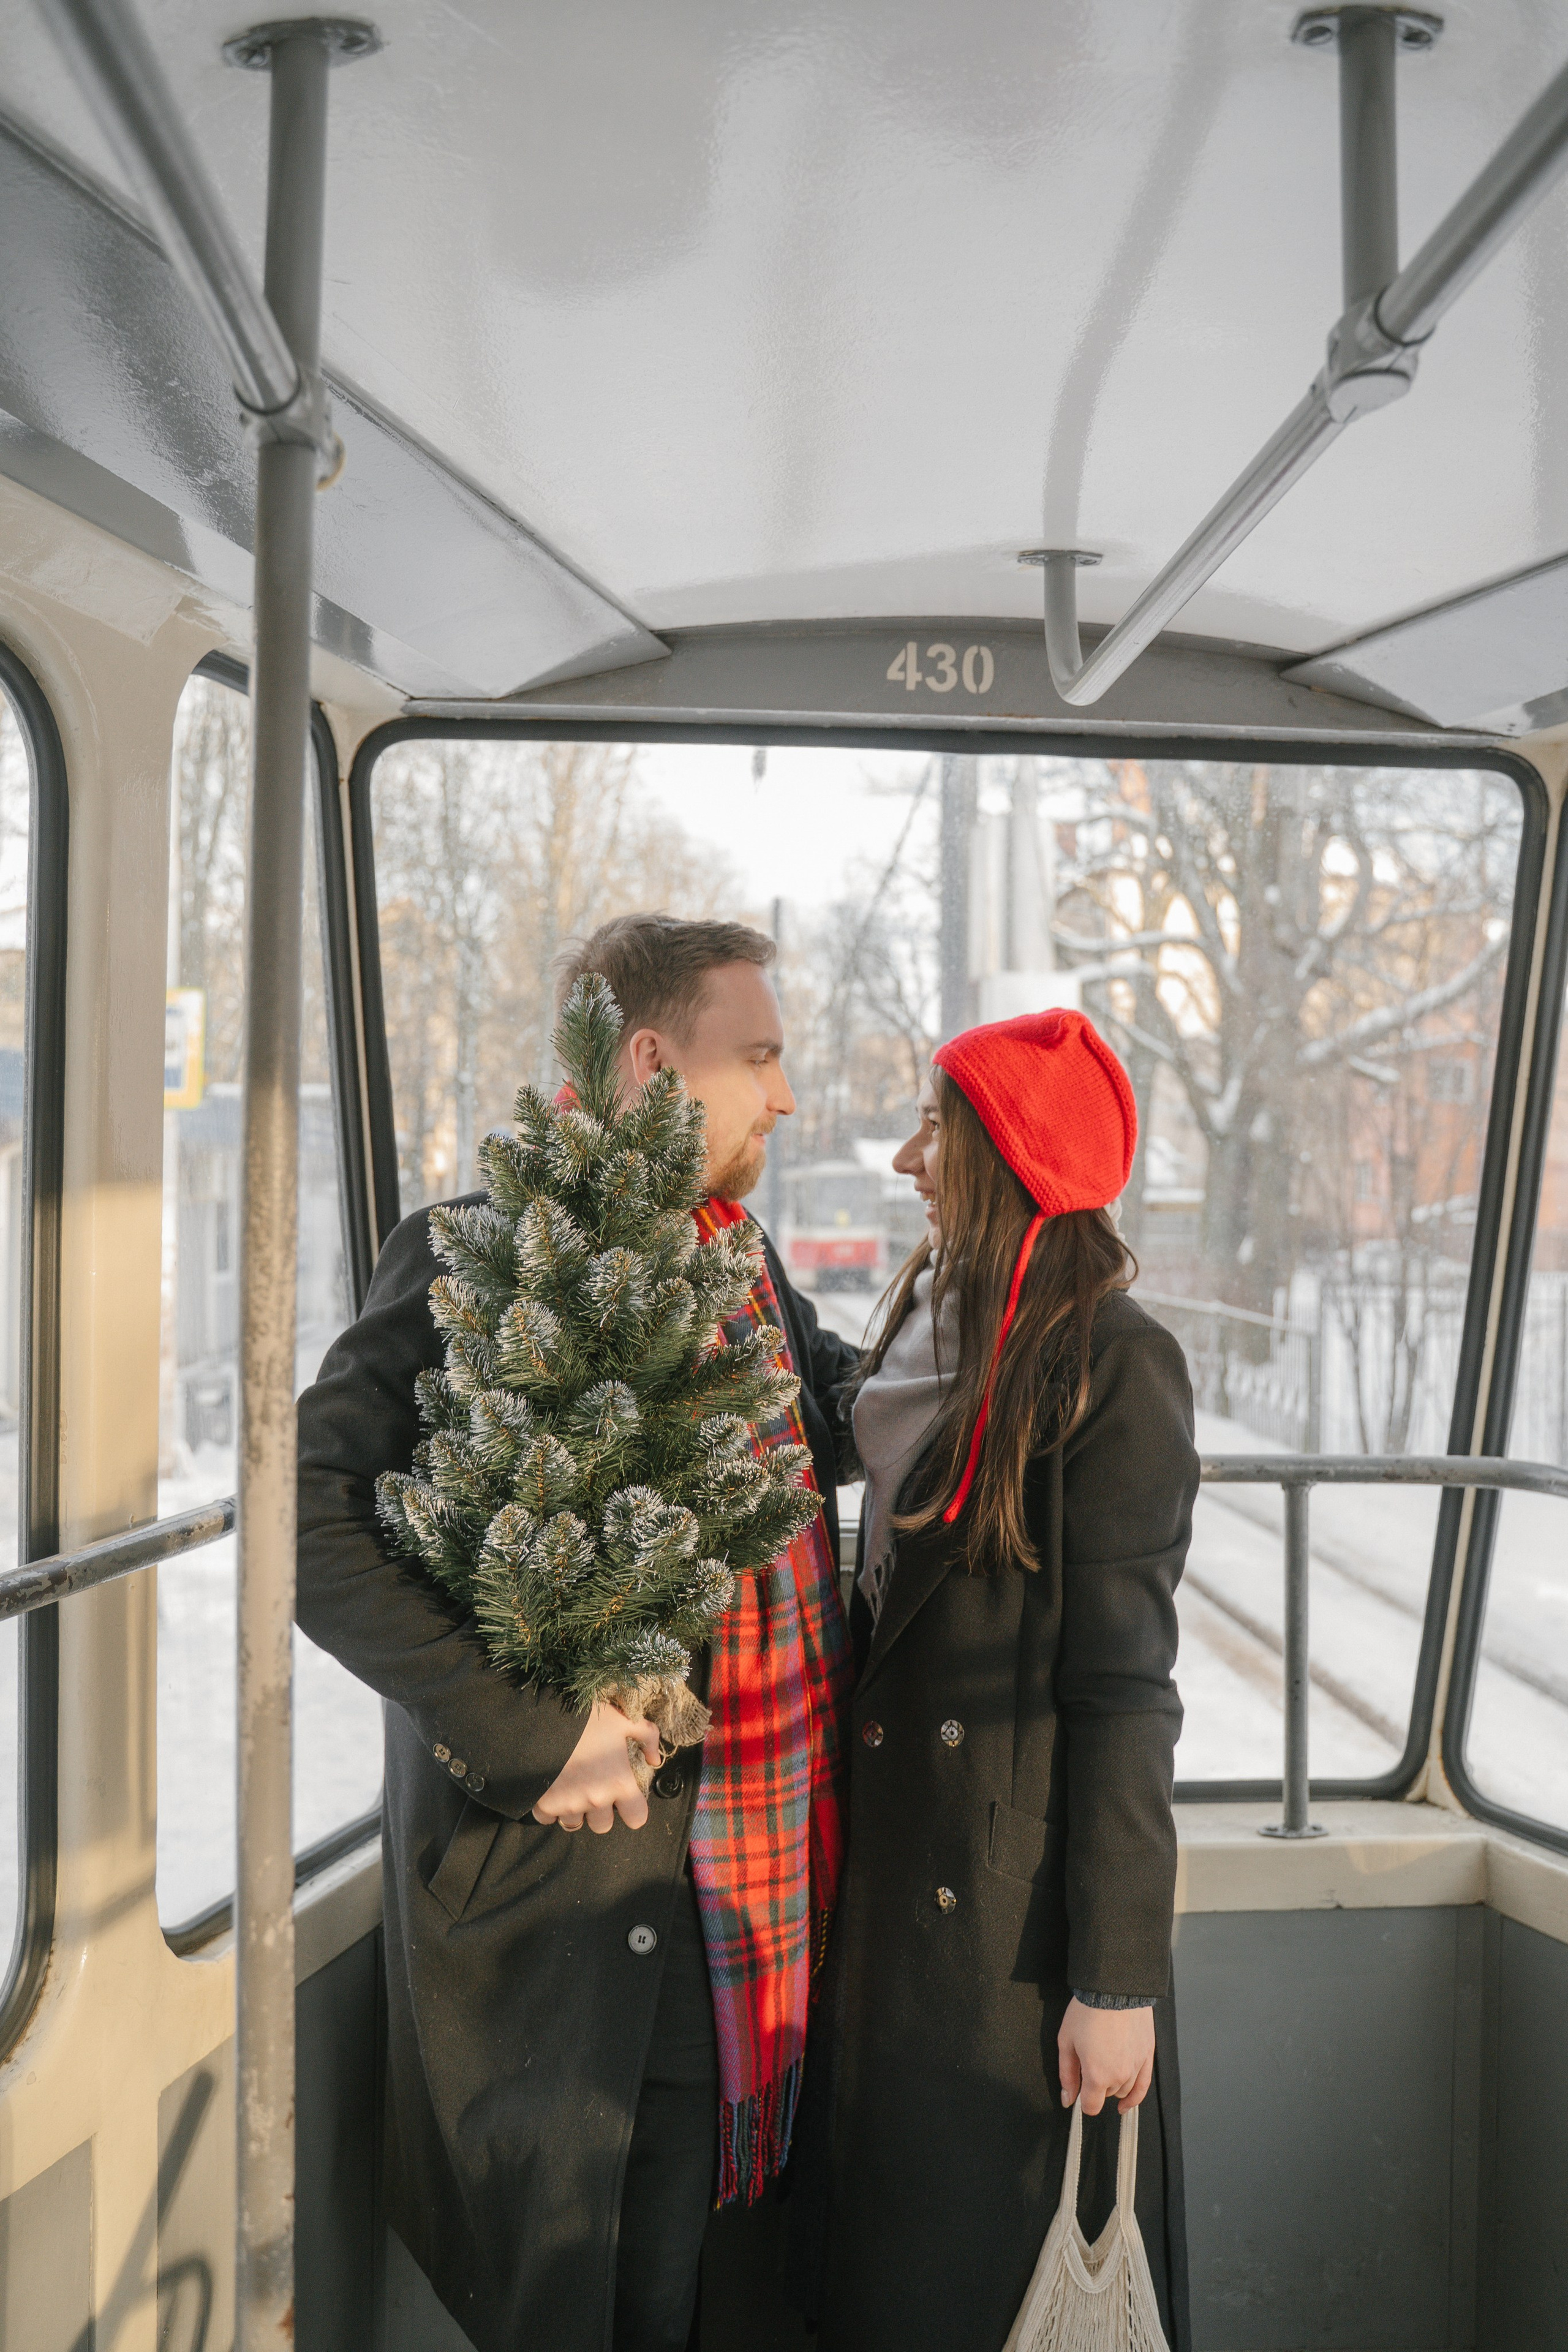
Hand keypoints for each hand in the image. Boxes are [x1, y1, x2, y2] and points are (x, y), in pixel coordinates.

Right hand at [532, 1701, 662, 1833]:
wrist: (543, 1718)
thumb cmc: (587, 1718)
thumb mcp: (623, 1720)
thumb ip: (646, 1737)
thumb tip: (655, 1760)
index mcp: (619, 1782)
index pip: (637, 1818)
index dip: (632, 1810)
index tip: (624, 1799)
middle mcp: (596, 1799)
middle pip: (603, 1826)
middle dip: (599, 1812)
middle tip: (592, 1789)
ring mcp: (569, 1804)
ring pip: (575, 1824)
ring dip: (574, 1810)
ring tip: (570, 1788)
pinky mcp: (545, 1804)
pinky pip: (548, 1819)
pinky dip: (548, 1809)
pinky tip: (550, 1790)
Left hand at [1058, 1998, 1154, 2116]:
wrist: (1114, 1988)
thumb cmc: (1088, 2011)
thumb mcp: (1066, 2041)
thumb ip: (1067, 2075)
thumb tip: (1067, 2099)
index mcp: (1098, 2075)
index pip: (1091, 2106)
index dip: (1083, 2100)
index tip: (1079, 2090)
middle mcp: (1120, 2076)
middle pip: (1106, 2094)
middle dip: (1096, 2084)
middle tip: (1089, 2060)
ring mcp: (1136, 2067)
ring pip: (1123, 2089)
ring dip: (1113, 2084)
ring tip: (1105, 2063)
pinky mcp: (1147, 2056)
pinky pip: (1143, 2086)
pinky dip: (1135, 2097)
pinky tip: (1126, 2104)